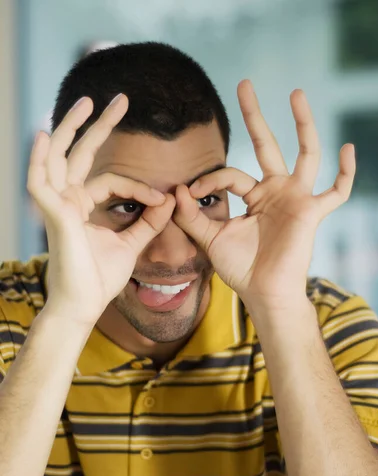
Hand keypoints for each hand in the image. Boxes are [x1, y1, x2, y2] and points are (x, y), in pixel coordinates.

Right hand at [27, 94, 174, 325]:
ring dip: (71, 128)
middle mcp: (68, 200)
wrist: (85, 305)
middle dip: (99, 126)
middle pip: (81, 154)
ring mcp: (58, 204)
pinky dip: (39, 158)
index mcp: (83, 206)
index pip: (112, 181)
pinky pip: (40, 180)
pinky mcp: (52, 214)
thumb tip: (170, 200)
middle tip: (120, 100)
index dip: (140, 187)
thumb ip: (148, 222)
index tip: (163, 199)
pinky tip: (43, 136)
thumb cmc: (101, 278)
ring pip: (59, 157)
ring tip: (87, 102)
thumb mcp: (131, 244)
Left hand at [174, 81, 354, 309]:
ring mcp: (296, 199)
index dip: (209, 180)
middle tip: (243, 84)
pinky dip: (345, 173)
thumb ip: (191, 216)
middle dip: (255, 116)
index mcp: (254, 196)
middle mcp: (276, 191)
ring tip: (295, 93)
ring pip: (305, 154)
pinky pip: (337, 191)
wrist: (262, 293)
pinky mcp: (312, 212)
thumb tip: (174, 189)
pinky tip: (348, 148)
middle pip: (266, 145)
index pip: (230, 174)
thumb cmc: (240, 268)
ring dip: (302, 124)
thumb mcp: (209, 239)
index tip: (191, 193)